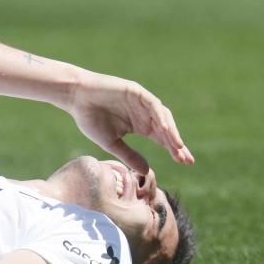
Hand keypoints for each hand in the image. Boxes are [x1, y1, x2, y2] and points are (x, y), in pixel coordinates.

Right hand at [68, 72, 193, 172]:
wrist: (76, 97)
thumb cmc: (90, 118)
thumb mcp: (111, 143)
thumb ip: (129, 155)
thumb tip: (146, 171)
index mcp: (140, 125)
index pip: (162, 139)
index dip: (173, 150)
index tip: (186, 163)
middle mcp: (144, 113)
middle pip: (166, 130)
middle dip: (177, 144)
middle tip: (187, 159)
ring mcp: (141, 101)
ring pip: (163, 117)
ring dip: (171, 131)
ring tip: (178, 147)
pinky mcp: (136, 91)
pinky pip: (152, 104)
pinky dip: (159, 116)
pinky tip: (164, 129)